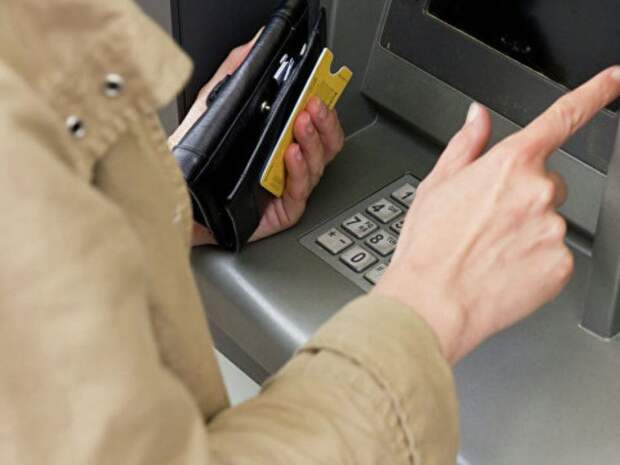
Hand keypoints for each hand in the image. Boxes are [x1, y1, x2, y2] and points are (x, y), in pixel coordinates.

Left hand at [168, 34, 344, 245]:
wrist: (176, 197)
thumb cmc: (195, 159)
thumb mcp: (212, 105)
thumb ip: (234, 72)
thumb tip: (254, 44)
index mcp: (278, 140)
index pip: (314, 124)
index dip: (322, 107)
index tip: (319, 88)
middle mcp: (288, 164)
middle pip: (326, 144)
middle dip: (324, 122)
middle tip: (313, 104)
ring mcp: (287, 188)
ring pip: (318, 165)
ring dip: (313, 141)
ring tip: (302, 123)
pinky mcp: (282, 211)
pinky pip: (300, 191)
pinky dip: (300, 171)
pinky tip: (293, 153)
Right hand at [374, 66, 619, 364]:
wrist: (432, 303)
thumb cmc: (428, 248)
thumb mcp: (435, 185)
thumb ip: (466, 145)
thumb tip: (477, 117)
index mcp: (508, 164)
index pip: (561, 118)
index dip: (594, 93)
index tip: (614, 79)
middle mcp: (538, 191)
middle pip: (548, 182)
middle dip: (524, 196)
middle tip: (489, 222)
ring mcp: (553, 229)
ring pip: (550, 220)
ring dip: (528, 230)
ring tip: (490, 251)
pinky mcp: (561, 265)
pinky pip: (554, 253)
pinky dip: (534, 260)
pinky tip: (503, 269)